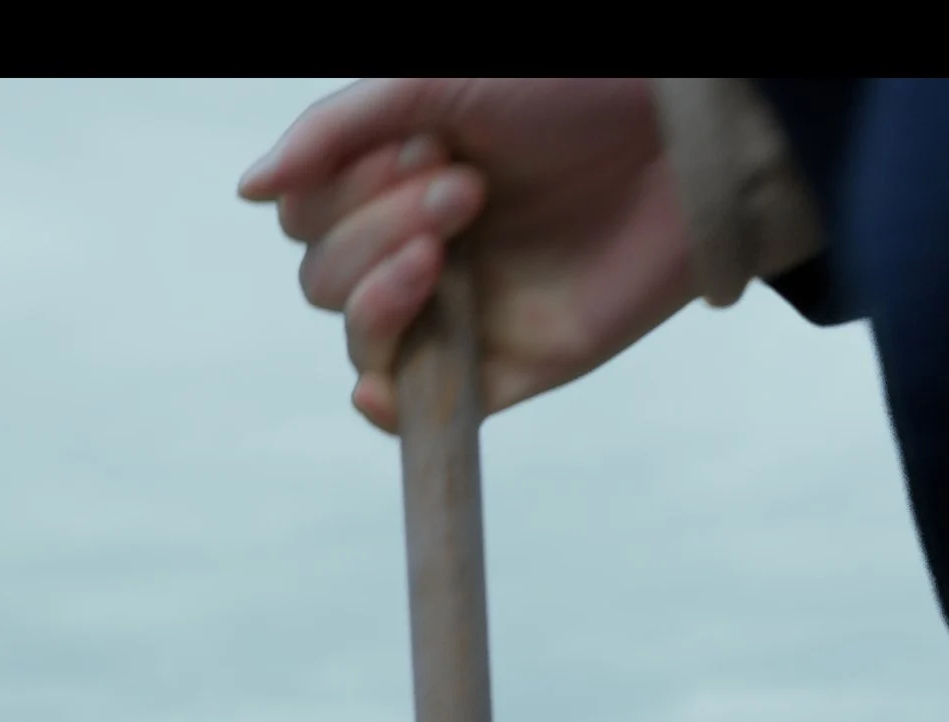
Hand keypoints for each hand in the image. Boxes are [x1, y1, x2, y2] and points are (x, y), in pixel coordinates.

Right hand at [239, 78, 698, 432]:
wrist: (700, 133)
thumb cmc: (577, 89)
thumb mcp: (439, 82)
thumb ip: (336, 131)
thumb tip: (248, 190)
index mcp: (393, 187)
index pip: (305, 220)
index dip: (344, 192)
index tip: (424, 143)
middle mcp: (417, 253)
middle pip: (322, 281)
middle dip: (376, 229)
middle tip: (465, 187)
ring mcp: (457, 314)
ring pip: (360, 341)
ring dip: (383, 293)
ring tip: (456, 238)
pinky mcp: (506, 368)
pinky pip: (417, 412)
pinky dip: (386, 404)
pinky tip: (382, 382)